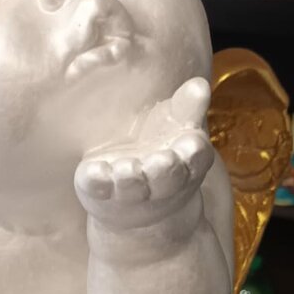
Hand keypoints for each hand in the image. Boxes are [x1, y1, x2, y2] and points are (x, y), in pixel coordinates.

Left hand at [74, 77, 213, 229]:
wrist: (138, 209)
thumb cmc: (163, 152)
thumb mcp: (179, 129)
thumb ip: (188, 108)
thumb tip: (200, 84)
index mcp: (185, 162)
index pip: (195, 157)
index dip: (193, 152)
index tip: (191, 141)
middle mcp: (160, 182)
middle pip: (167, 178)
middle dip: (163, 171)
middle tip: (158, 161)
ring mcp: (129, 191)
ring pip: (132, 187)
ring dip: (130, 179)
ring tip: (125, 168)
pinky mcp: (101, 193)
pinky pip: (98, 188)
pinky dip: (96, 181)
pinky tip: (92, 170)